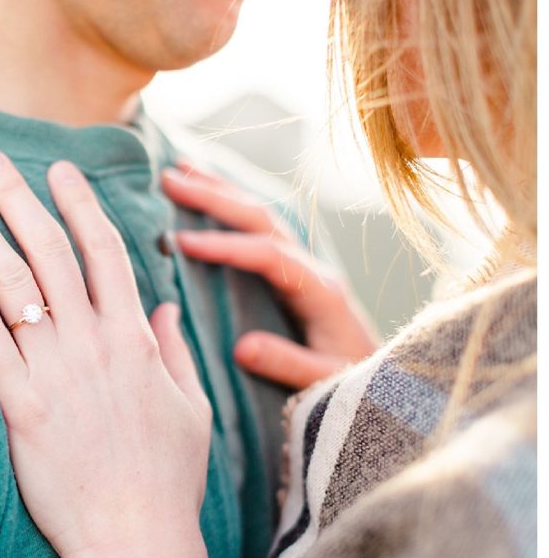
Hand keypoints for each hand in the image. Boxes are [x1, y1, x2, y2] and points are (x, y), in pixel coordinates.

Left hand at [0, 147, 210, 557]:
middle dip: (17, 196)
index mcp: (134, 341)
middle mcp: (93, 344)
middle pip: (49, 251)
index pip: (104, 252)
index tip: (58, 169)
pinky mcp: (20, 405)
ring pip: (12, 281)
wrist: (137, 542)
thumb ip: (173, 353)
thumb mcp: (191, 411)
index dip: (79, 205)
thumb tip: (163, 310)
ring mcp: (55, 372)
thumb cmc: (166, 482)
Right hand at [162, 163, 379, 389]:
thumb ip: (288, 365)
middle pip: (262, 221)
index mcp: (321, 292)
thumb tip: (241, 347)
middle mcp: (314, 270)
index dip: (225, 246)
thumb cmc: (354, 387)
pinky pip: (261, 230)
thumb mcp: (325, 385)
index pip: (268, 256)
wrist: (390, 386)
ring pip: (261, 217)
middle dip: (214, 196)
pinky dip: (233, 206)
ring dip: (220, 191)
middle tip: (168, 179)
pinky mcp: (297, 273)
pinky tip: (210, 192)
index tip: (182, 243)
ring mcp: (306, 267)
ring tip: (179, 170)